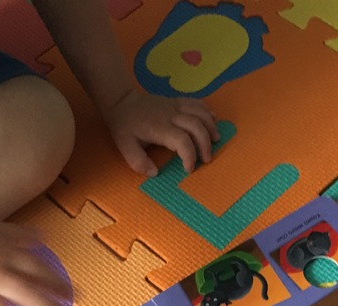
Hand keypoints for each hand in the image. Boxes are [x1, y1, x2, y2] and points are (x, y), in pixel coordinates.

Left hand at [103, 90, 219, 175]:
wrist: (121, 101)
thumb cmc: (124, 126)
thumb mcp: (124, 146)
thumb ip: (138, 162)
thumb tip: (154, 173)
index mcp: (160, 128)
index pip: (182, 140)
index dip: (189, 155)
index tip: (189, 169)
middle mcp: (171, 115)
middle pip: (196, 126)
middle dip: (205, 144)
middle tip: (207, 159)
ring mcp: (175, 106)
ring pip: (200, 113)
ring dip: (210, 127)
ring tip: (216, 140)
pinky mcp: (177, 101)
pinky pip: (196, 103)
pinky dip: (208, 111)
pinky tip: (214, 119)